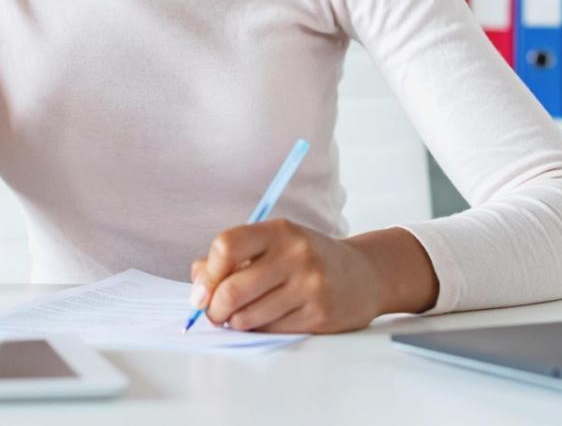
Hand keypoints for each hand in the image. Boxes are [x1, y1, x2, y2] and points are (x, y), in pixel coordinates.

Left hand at [188, 219, 387, 333]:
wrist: (364, 275)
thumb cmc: (307, 259)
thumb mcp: (274, 245)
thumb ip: (232, 258)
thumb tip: (196, 282)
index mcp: (279, 231)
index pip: (226, 246)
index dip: (207, 273)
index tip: (202, 290)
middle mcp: (296, 254)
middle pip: (233, 289)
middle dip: (214, 308)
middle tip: (214, 314)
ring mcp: (310, 285)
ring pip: (248, 316)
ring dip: (236, 322)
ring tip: (241, 316)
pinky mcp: (320, 315)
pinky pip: (271, 331)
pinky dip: (260, 330)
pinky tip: (268, 320)